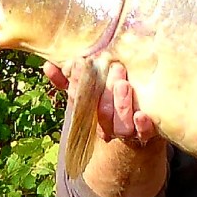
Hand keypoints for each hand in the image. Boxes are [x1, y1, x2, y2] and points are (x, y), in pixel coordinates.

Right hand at [43, 60, 157, 144]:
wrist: (140, 130)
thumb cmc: (112, 103)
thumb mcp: (89, 93)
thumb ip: (68, 81)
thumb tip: (48, 66)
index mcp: (92, 115)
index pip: (80, 101)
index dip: (77, 84)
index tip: (79, 63)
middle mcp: (108, 126)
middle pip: (102, 114)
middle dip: (105, 93)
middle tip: (115, 67)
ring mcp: (128, 131)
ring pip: (121, 125)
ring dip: (121, 105)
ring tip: (124, 84)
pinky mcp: (148, 133)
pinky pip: (145, 133)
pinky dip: (143, 126)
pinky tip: (142, 115)